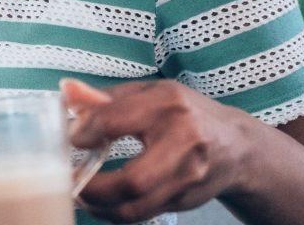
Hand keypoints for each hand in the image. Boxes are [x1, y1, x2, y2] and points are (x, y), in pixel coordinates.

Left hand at [61, 78, 257, 223]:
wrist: (237, 146)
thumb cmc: (184, 113)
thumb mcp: (150, 93)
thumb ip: (106, 97)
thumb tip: (66, 91)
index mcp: (168, 106)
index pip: (115, 120)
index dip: (85, 131)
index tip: (70, 137)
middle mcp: (183, 143)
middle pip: (134, 179)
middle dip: (94, 186)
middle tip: (68, 179)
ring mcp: (187, 178)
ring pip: (137, 207)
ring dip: (99, 206)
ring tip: (77, 194)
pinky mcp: (185, 200)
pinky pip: (142, 214)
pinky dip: (113, 212)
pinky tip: (97, 202)